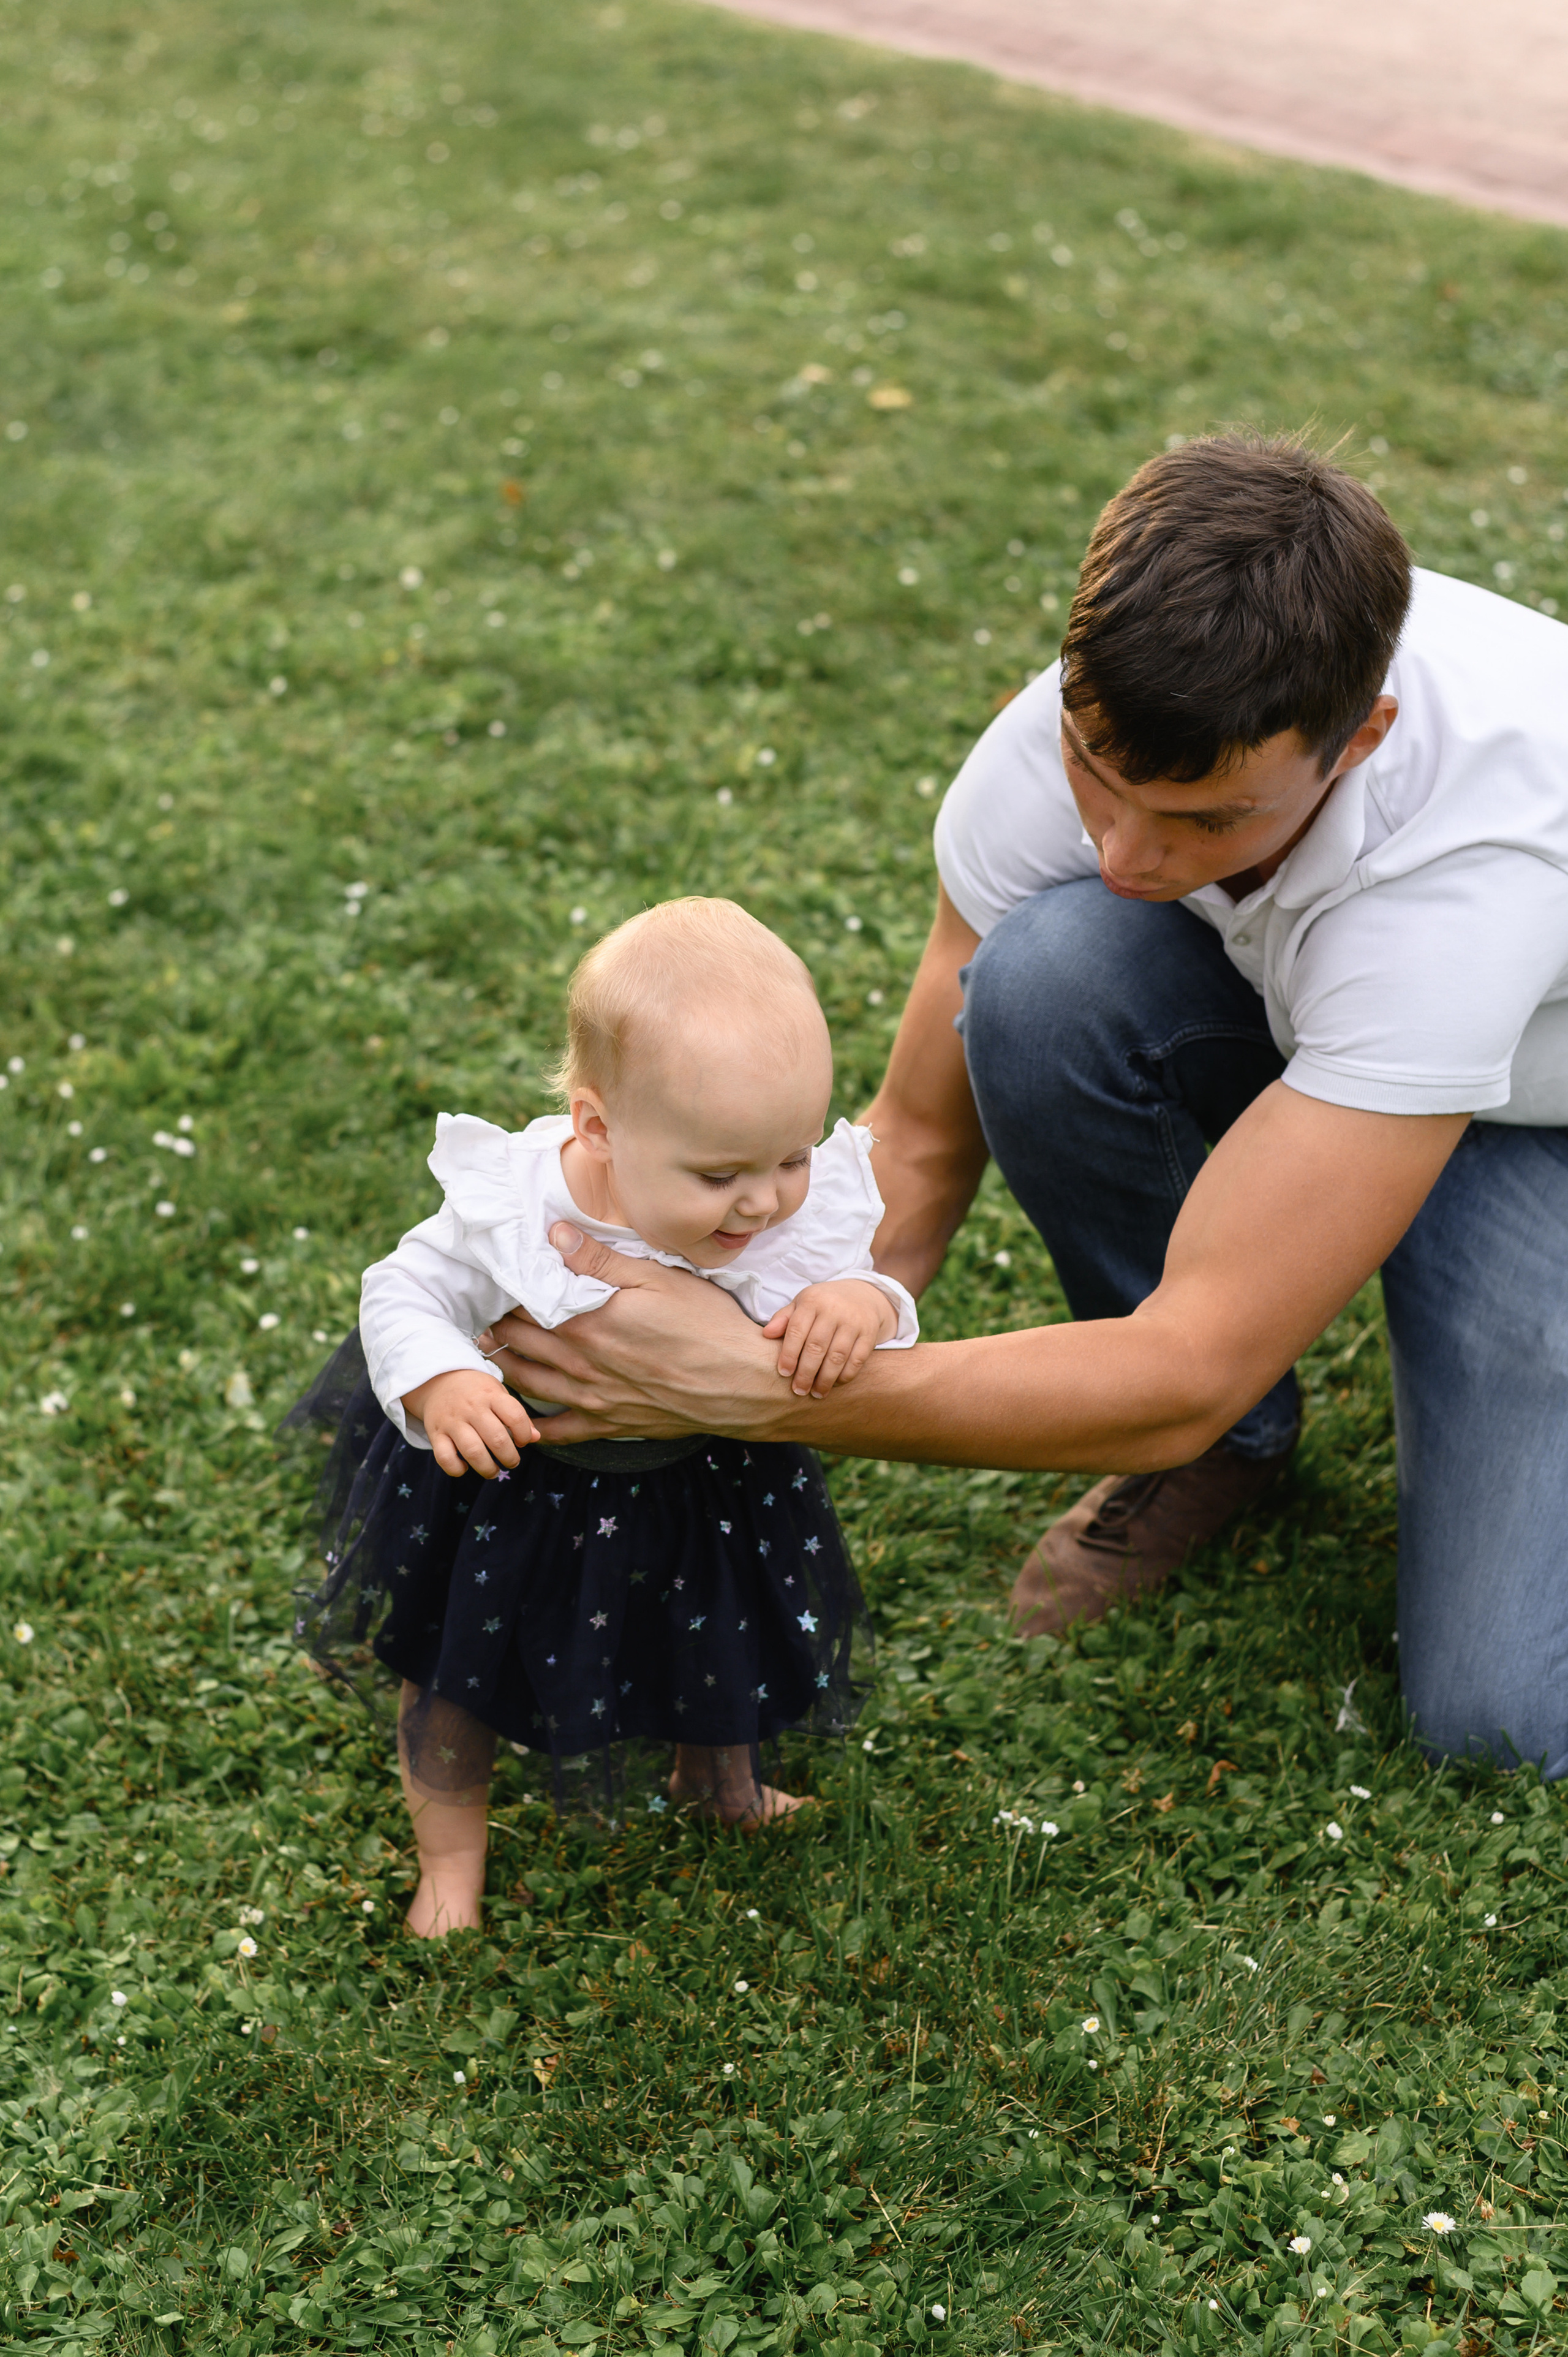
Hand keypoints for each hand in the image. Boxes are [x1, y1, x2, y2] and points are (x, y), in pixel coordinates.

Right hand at [402, 1368, 538, 1479]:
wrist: (438, 1380)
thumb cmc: (476, 1390)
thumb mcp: (499, 1393)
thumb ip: (518, 1415)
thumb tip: (535, 1438)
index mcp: (491, 1396)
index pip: (515, 1416)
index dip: (524, 1434)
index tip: (522, 1441)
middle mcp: (472, 1408)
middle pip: (496, 1439)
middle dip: (509, 1458)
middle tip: (511, 1461)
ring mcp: (452, 1421)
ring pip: (472, 1452)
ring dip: (487, 1468)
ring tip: (493, 1471)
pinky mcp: (435, 1433)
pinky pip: (445, 1458)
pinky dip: (456, 1469)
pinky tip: (464, 1467)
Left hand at [474, 1222, 778, 1442]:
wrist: (741, 1384)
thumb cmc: (706, 1324)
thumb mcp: (657, 1278)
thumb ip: (600, 1260)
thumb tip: (554, 1235)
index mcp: (590, 1323)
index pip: (530, 1305)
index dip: (509, 1292)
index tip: (497, 1281)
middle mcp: (582, 1364)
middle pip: (522, 1343)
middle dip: (498, 1326)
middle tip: (482, 1313)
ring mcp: (594, 1398)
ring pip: (530, 1383)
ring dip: (503, 1366)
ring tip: (488, 1350)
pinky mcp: (610, 1424)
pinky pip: (559, 1430)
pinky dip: (534, 1426)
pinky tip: (521, 1419)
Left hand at [761, 1280, 896, 1395]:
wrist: (862, 1294)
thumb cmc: (823, 1304)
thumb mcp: (802, 1304)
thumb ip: (783, 1319)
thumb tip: (766, 1334)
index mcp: (812, 1301)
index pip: (797, 1330)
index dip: (789, 1354)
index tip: (783, 1373)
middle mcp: (834, 1310)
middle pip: (817, 1346)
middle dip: (806, 1372)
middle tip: (799, 1390)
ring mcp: (854, 1322)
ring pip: (837, 1356)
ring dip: (825, 1379)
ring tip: (816, 1394)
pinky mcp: (869, 1334)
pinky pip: (857, 1360)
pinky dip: (845, 1375)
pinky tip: (835, 1384)